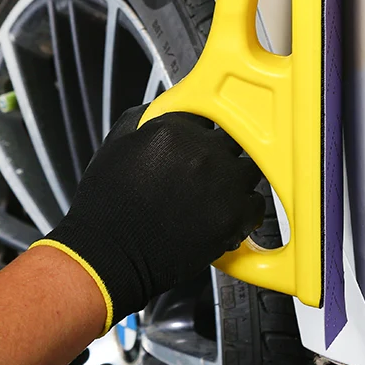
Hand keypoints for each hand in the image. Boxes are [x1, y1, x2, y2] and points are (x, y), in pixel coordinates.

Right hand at [34, 105, 265, 331]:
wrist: (109, 253)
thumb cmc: (108, 205)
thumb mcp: (116, 143)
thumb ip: (147, 118)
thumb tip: (166, 111)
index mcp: (174, 129)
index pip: (206, 111)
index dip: (201, 128)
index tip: (198, 139)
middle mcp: (202, 151)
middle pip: (233, 138)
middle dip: (221, 152)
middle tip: (207, 169)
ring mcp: (221, 184)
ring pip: (250, 168)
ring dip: (236, 178)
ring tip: (216, 193)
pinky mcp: (232, 217)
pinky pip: (256, 204)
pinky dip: (245, 209)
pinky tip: (225, 213)